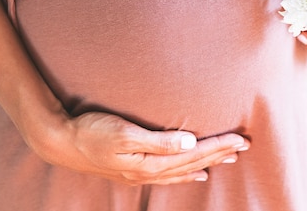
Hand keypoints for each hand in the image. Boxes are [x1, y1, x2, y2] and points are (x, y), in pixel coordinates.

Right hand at [32, 111, 249, 185]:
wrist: (62, 142)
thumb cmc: (92, 131)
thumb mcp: (124, 133)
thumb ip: (158, 140)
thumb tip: (190, 142)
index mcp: (151, 162)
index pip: (194, 154)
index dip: (219, 146)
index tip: (240, 140)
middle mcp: (150, 172)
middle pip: (193, 163)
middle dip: (220, 154)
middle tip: (244, 146)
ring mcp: (142, 173)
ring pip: (184, 170)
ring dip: (208, 164)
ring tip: (228, 160)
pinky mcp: (135, 171)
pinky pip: (169, 174)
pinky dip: (186, 174)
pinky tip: (195, 174)